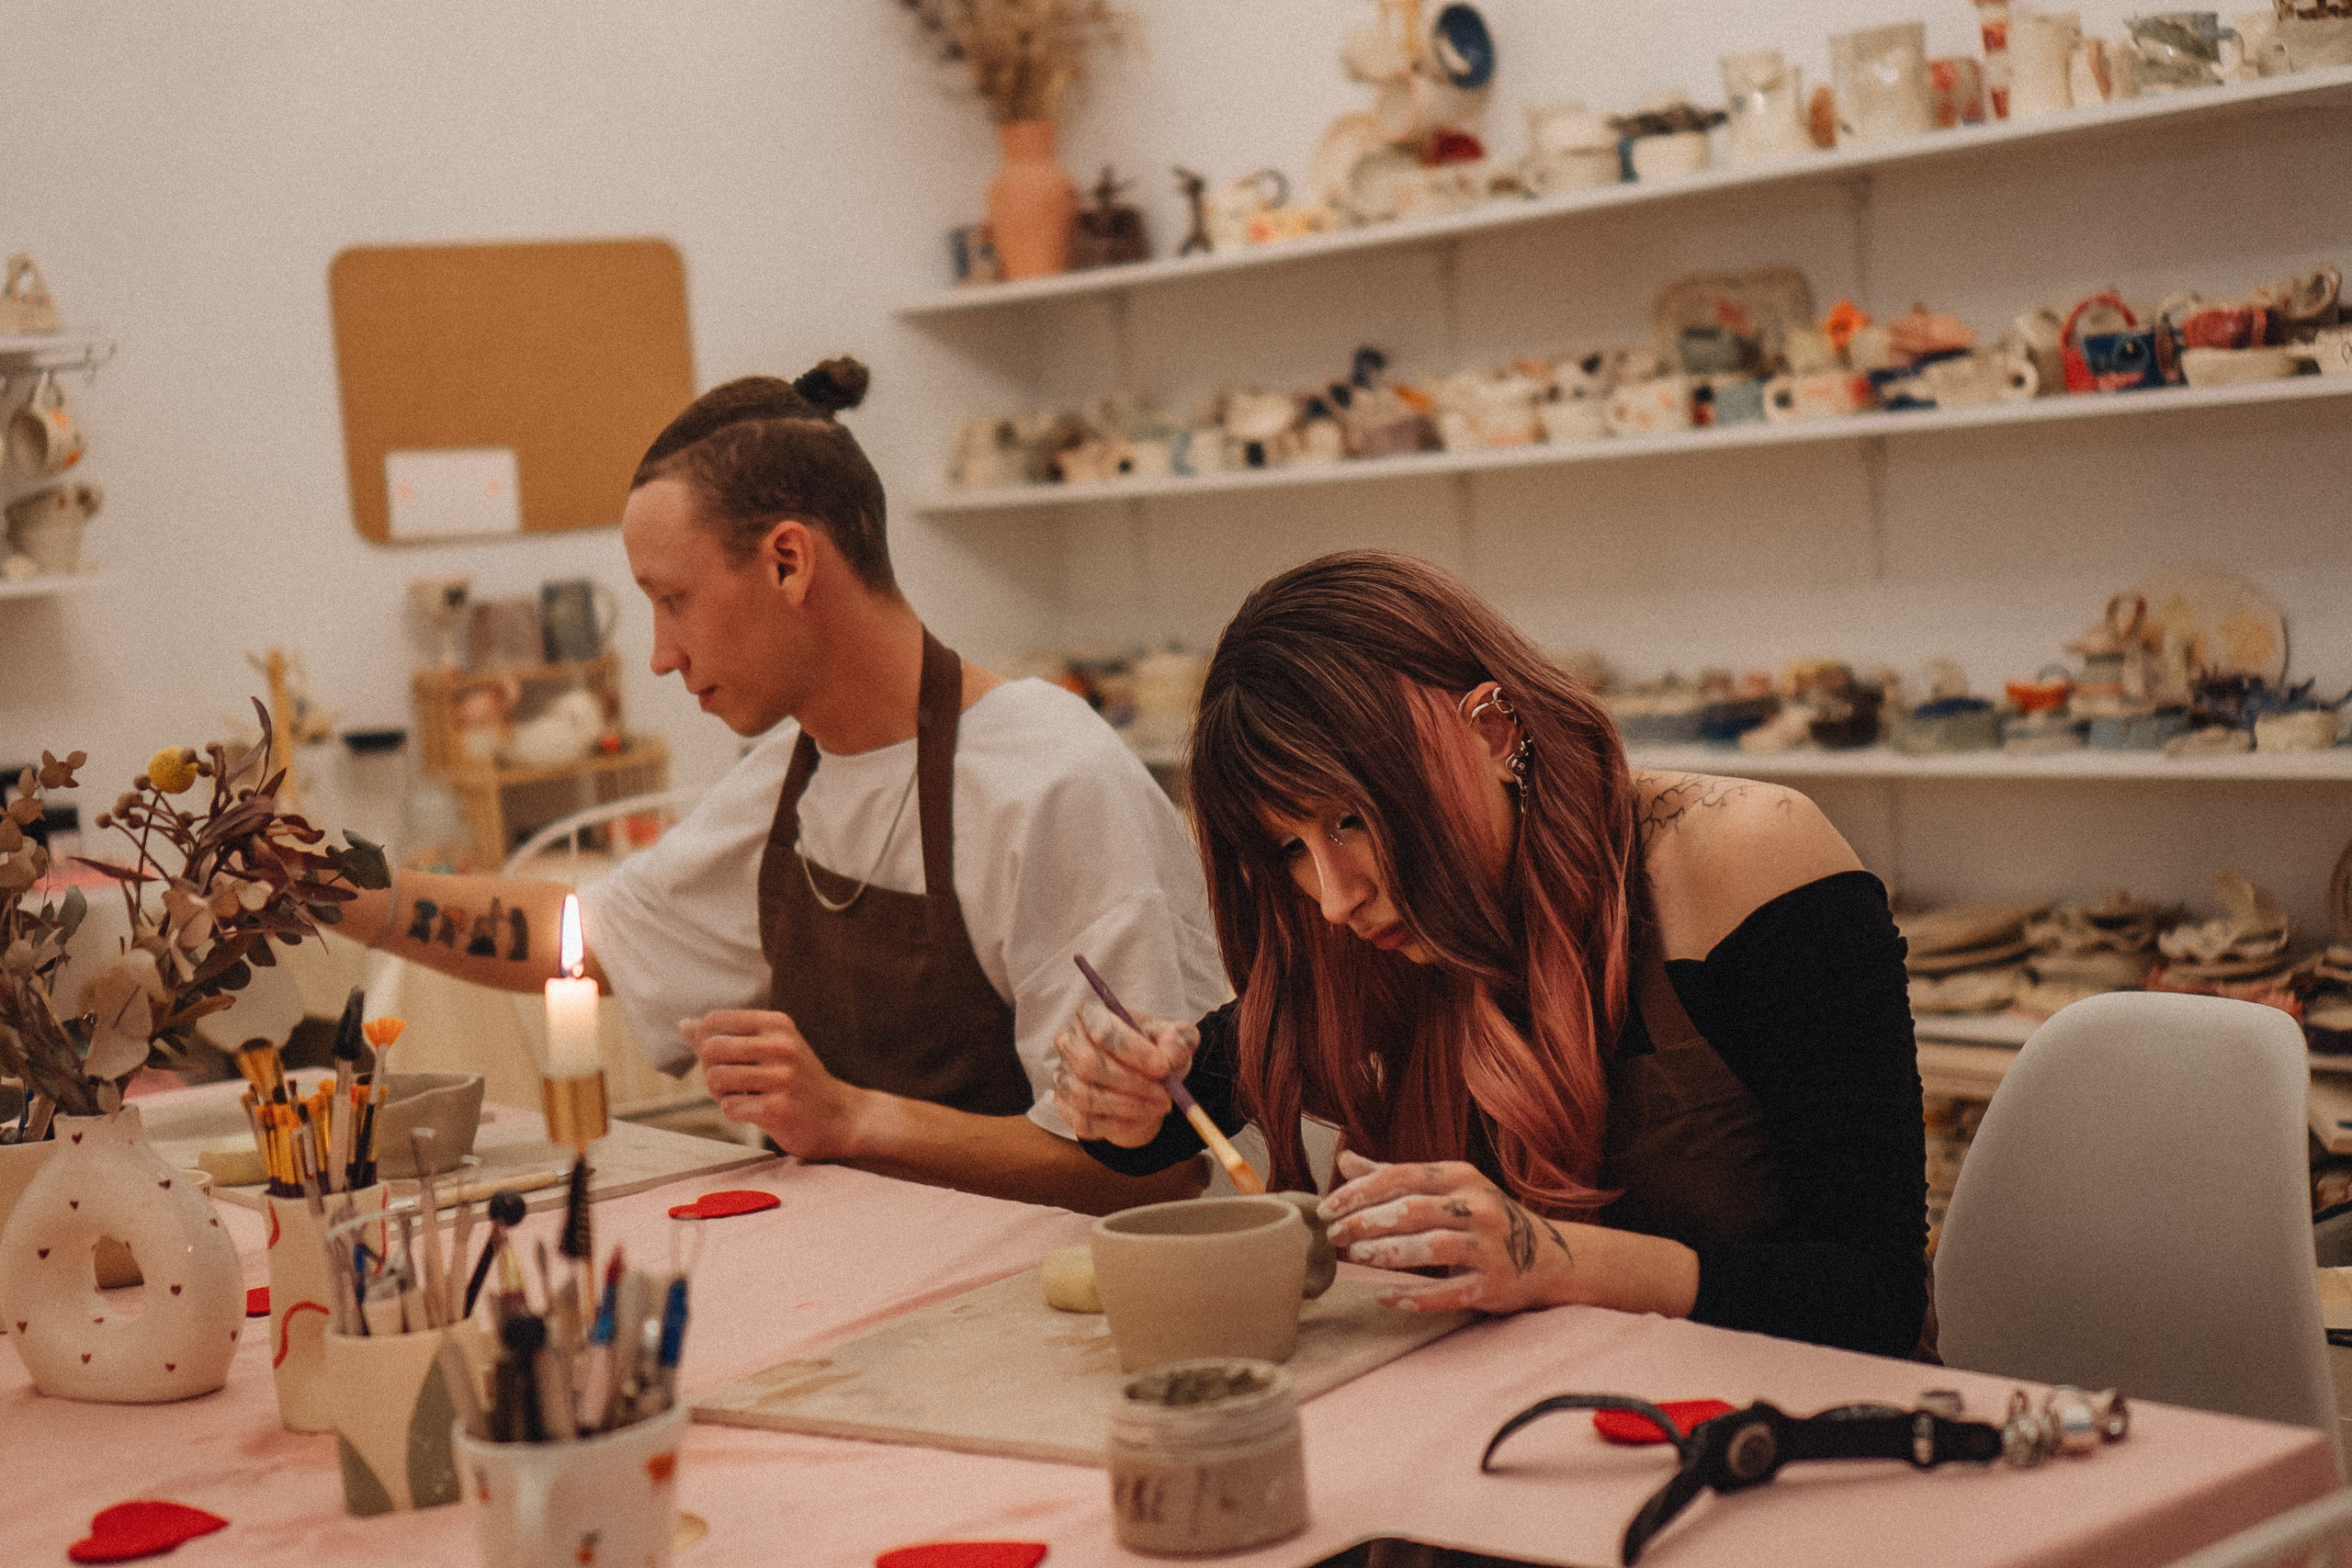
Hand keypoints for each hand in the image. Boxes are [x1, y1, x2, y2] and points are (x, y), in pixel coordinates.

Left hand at [682, 1009, 872, 1161]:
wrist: (840, 1117)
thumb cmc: (796, 1081)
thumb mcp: (770, 1048)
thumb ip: (727, 1036)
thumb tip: (683, 1025)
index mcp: (776, 1024)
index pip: (714, 1020)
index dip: (706, 1043)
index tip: (725, 1060)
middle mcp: (781, 1045)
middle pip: (710, 1050)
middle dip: (711, 1071)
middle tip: (731, 1085)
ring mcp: (782, 1077)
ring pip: (716, 1080)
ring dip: (721, 1095)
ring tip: (742, 1097)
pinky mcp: (780, 1108)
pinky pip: (730, 1108)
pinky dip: (735, 1113)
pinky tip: (756, 1112)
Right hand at [1050, 1000, 1196, 1146]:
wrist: (1144, 1084)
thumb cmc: (1155, 1052)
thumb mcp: (1176, 1040)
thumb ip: (1178, 1041)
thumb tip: (1169, 1058)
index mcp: (1090, 1014)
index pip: (1102, 1030)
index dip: (1132, 1050)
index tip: (1162, 1068)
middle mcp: (1068, 1042)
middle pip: (1088, 1064)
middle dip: (1131, 1083)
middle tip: (1164, 1094)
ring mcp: (1061, 1075)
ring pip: (1085, 1096)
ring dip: (1128, 1106)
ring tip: (1158, 1105)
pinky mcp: (1064, 1106)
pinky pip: (1084, 1122)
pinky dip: (1116, 1125)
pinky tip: (1139, 1119)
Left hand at [1317, 1150, 1577, 1314]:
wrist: (1546, 1257)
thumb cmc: (1481, 1219)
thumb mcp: (1445, 1190)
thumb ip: (1394, 1177)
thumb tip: (1344, 1163)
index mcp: (1460, 1176)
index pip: (1401, 1176)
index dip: (1359, 1192)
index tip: (1326, 1209)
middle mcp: (1477, 1207)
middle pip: (1412, 1210)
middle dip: (1366, 1222)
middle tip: (1334, 1237)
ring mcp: (1489, 1246)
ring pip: (1431, 1247)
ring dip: (1388, 1252)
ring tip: (1357, 1257)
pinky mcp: (1493, 1284)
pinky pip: (1449, 1292)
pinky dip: (1415, 1296)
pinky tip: (1384, 1296)